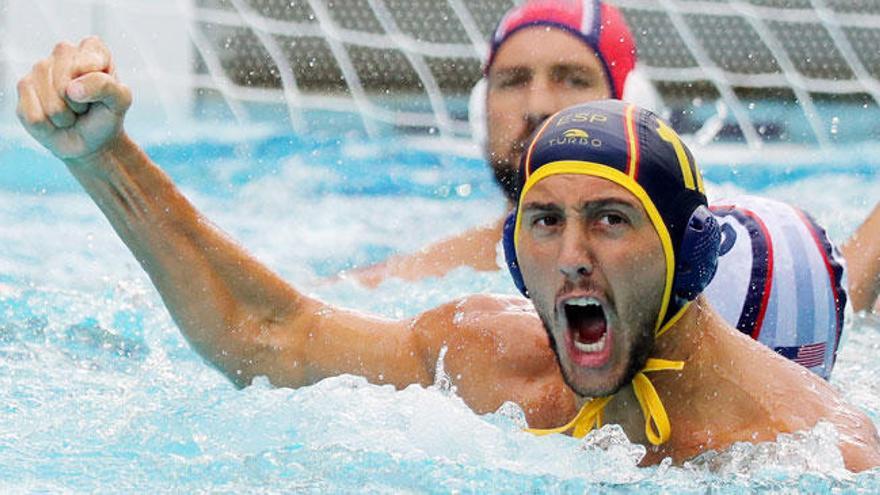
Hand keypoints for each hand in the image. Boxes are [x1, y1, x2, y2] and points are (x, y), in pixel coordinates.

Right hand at [16, 36, 131, 160]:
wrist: (91, 140)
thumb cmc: (106, 116)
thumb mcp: (120, 101)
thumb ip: (105, 86)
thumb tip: (70, 88)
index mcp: (91, 49)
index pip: (88, 62)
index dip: (96, 85)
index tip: (104, 94)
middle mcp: (62, 53)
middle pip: (64, 84)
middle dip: (78, 104)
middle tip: (85, 106)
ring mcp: (39, 68)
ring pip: (50, 103)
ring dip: (64, 117)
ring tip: (71, 113)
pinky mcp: (24, 88)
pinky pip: (34, 116)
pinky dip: (49, 126)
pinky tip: (54, 119)